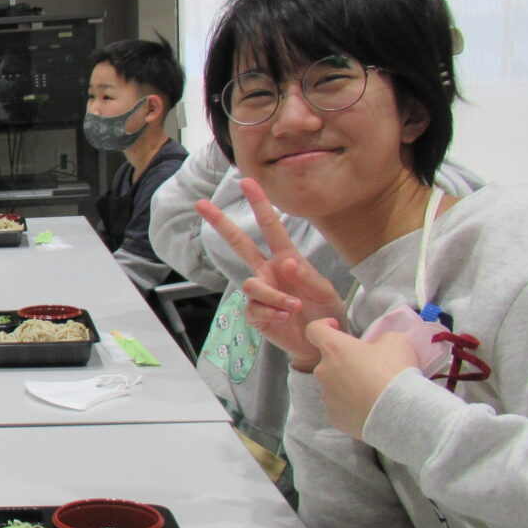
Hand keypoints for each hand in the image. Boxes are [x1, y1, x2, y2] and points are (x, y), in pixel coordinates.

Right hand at [196, 178, 346, 371]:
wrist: (322, 345)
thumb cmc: (325, 313)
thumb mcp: (325, 292)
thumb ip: (307, 277)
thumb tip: (286, 262)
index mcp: (286, 259)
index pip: (270, 227)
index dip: (260, 204)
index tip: (247, 182)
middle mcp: (268, 272)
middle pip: (240, 244)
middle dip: (221, 223)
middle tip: (201, 204)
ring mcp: (261, 293)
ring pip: (252, 284)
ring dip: (274, 295)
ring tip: (294, 306)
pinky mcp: (255, 314)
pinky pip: (254, 308)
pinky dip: (272, 312)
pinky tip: (285, 317)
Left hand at [309, 318, 419, 439]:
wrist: (399, 413)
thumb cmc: (395, 371)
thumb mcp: (396, 341)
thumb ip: (380, 338)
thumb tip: (376, 347)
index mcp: (334, 349)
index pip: (314, 330)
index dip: (324, 326)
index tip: (337, 328)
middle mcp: (323, 371)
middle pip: (328, 361)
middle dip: (345, 361)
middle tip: (369, 368)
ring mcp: (326, 396)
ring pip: (333, 385)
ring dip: (347, 384)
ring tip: (372, 391)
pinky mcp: (333, 417)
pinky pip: (339, 406)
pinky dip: (350, 405)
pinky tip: (368, 407)